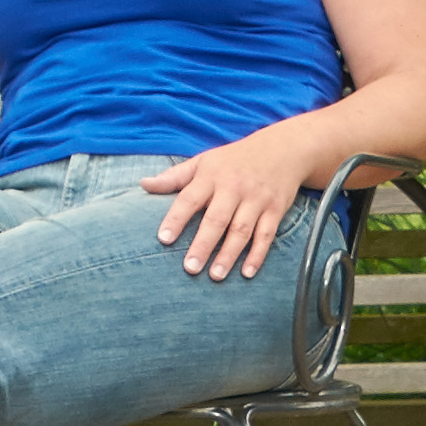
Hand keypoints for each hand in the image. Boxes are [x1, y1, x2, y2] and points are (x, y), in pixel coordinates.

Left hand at [140, 133, 312, 278]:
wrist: (282, 149)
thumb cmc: (235, 159)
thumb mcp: (203, 161)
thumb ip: (174, 177)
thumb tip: (143, 184)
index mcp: (211, 176)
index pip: (189, 198)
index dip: (176, 219)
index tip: (164, 239)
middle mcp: (233, 188)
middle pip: (216, 219)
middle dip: (203, 244)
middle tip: (190, 268)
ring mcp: (256, 199)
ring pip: (241, 230)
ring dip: (228, 255)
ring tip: (215, 276)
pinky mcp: (275, 210)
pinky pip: (266, 235)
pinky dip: (258, 255)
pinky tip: (247, 272)